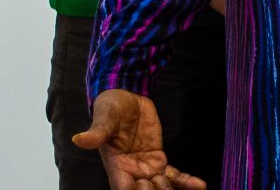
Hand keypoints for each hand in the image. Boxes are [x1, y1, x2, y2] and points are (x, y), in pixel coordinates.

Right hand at [73, 90, 206, 189]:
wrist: (126, 98)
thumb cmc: (110, 107)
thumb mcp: (105, 117)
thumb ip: (97, 132)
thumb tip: (79, 139)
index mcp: (116, 166)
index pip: (124, 187)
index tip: (145, 185)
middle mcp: (131, 172)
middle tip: (160, 182)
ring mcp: (146, 168)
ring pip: (161, 187)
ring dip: (170, 189)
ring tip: (186, 187)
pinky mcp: (159, 160)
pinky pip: (174, 175)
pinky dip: (186, 182)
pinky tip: (199, 186)